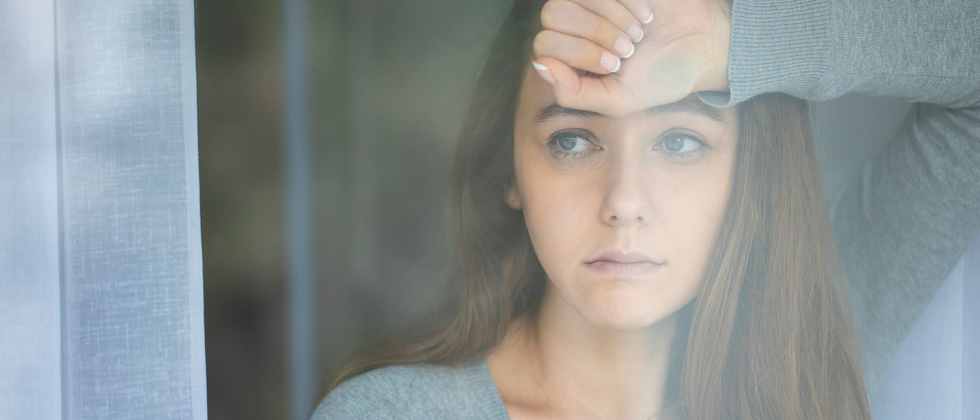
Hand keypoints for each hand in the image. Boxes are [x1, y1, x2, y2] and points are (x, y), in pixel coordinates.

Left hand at [532, 0, 731, 116]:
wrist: (702, 47)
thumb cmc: (659, 77)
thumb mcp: (617, 101)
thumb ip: (573, 93)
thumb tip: (539, 66)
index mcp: (568, 56)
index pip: (544, 44)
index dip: (578, 53)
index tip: (614, 65)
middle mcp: (575, 25)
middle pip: (552, 14)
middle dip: (593, 34)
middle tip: (627, 49)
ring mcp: (593, 0)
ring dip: (609, 17)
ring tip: (638, 34)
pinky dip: (627, 2)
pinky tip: (647, 15)